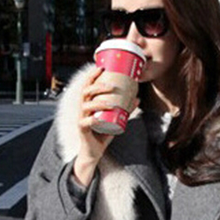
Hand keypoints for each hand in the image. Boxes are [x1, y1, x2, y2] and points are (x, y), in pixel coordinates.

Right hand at [74, 67, 138, 185]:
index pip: (87, 85)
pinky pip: (86, 122)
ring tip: (112, 103)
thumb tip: (138, 98)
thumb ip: (125, 109)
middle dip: (98, 86)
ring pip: (86, 106)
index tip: (102, 68)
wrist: (94, 152)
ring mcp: (81, 119)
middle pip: (86, 92)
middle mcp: (83, 109)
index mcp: (88, 103)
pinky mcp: (82, 130)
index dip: (92, 76)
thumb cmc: (103, 133)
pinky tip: (99, 119)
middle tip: (112, 86)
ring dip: (99, 102)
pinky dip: (93, 120)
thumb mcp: (115, 119)